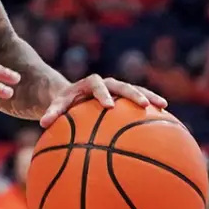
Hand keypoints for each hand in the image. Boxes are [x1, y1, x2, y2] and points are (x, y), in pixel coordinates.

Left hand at [39, 74, 167, 127]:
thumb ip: (52, 113)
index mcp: (88, 84)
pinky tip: (166, 116)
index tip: (109, 106)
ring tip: (162, 106)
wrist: (72, 96)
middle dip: (132, 93)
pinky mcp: (125, 97)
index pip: (96, 84)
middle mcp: (105, 84)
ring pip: (135, 89)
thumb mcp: (56, 106)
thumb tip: (42, 125)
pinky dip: (151, 104)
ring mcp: (117, 90)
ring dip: (148, 96)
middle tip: (143, 104)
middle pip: (121, 84)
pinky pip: (140, 99)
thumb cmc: (64, 104)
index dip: (103, 94)